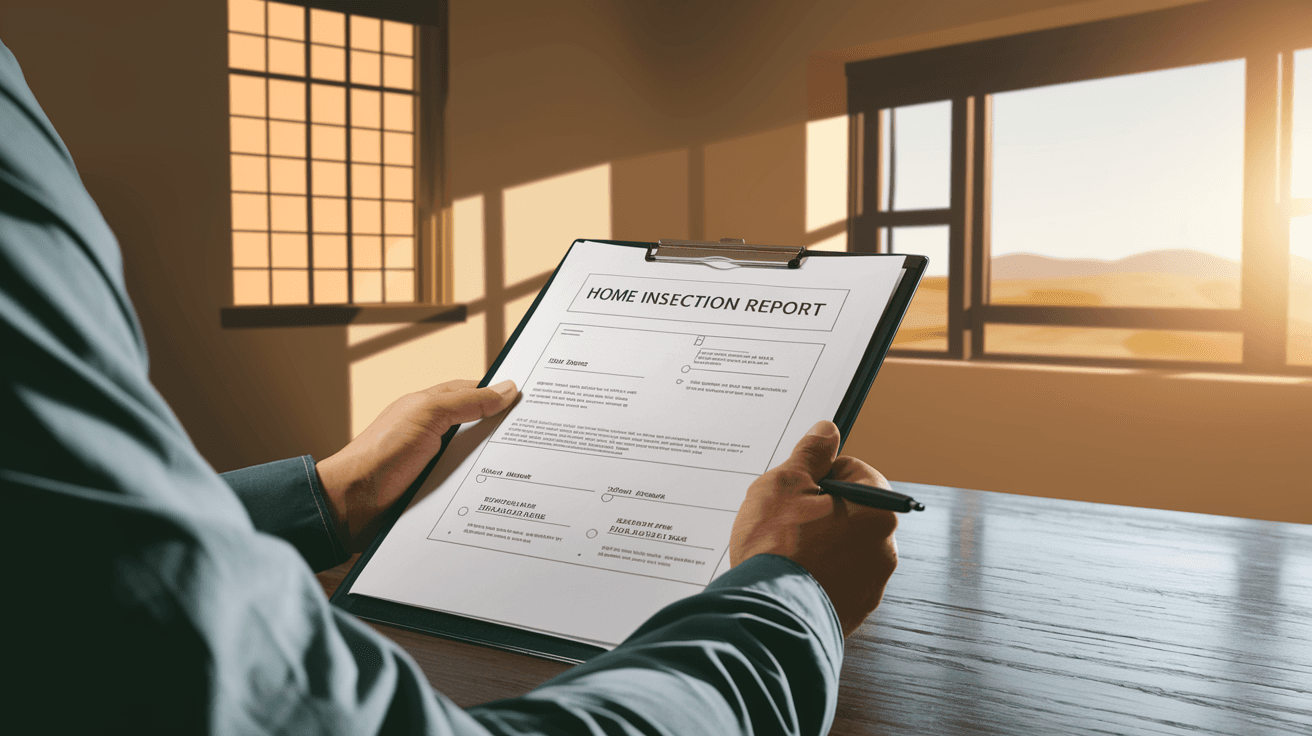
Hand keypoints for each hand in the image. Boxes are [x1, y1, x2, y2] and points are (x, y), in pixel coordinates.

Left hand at [316, 379, 518, 551]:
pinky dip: (483, 488)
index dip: (501, 394)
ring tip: (529, 467)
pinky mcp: (436, 490)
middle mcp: (434, 432)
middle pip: (480, 428)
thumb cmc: (380, 454)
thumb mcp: (427, 415)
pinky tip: (500, 493)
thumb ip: (466, 401)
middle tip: (539, 437)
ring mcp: (435, 462)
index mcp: (430, 406)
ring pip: (477, 459)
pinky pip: (468, 485)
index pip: (475, 392)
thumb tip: (505, 389)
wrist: (351, 505)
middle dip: (505, 433)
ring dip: (495, 465)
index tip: (531, 400)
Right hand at [729, 420, 897, 636]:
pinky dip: (815, 575)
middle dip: (818, 511)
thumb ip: (810, 454)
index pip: (854, 471)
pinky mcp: (852, 612)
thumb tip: (827, 432)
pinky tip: (789, 576)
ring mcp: (871, 585)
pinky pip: (835, 580)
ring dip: (817, 544)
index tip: (797, 487)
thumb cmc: (775, 549)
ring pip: (842, 547)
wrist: (764, 619)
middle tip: (784, 520)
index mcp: (877, 511)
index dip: (819, 473)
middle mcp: (885, 549)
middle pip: (850, 511)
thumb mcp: (784, 484)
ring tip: (782, 552)